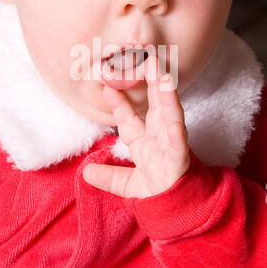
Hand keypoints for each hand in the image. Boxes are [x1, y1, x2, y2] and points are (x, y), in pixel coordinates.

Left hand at [81, 46, 190, 197]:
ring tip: (162, 75)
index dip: (119, 103)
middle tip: (145, 58)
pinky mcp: (180, 159)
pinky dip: (176, 130)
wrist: (179, 209)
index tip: (106, 86)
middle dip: (151, 81)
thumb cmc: (159, 190)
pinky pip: (179, 142)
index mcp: (146, 140)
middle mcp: (160, 136)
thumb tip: (85, 173)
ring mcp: (172, 145)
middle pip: (156, 104)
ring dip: (167, 94)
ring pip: (171, 114)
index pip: (130, 117)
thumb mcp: (127, 185)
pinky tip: (173, 118)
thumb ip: (109, 177)